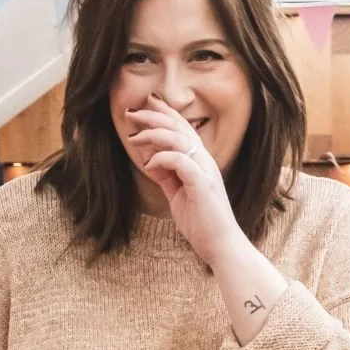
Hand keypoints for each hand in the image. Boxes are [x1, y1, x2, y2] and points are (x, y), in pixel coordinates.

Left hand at [125, 94, 241, 263]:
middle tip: (130, 113)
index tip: (142, 105)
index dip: (163, 113)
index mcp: (200, 161)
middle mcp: (205, 160)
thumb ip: (167, 175)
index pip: (182, 128)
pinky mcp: (202, 184)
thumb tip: (150, 159)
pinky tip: (148, 165)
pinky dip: (160, 158)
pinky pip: (179, 160)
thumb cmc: (201, 221)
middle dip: (152, 116)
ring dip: (152, 135)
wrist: (220, 244)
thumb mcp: (177, 193)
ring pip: (178, 138)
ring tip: (133, 139)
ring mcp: (205, 170)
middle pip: (179, 127)